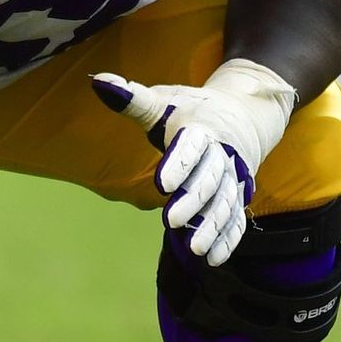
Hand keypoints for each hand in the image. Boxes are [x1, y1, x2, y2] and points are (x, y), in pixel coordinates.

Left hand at [92, 59, 295, 265]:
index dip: (179, 164)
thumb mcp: (164, 100)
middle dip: (193, 201)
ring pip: (225, 204)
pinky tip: (214, 259)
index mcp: (202, 130)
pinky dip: (228, 238)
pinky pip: (236, 218)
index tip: (162, 184)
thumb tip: (97, 82)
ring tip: (195, 250)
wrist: (242, 112)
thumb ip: (133, 100)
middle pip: (210, 180)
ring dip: (212, 227)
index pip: (192, 147)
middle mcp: (222, 156)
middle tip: (172, 221)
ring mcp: (233, 178)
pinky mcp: (238, 195)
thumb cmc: (192, 109)